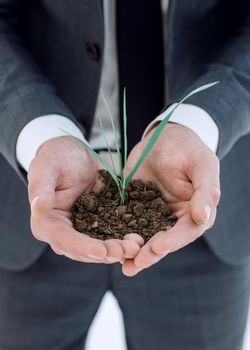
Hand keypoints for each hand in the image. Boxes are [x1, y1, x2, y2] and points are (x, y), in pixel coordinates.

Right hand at [28, 136, 141, 262]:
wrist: (75, 154)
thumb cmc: (57, 156)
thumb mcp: (47, 166)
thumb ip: (41, 186)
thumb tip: (39, 208)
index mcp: (46, 223)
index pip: (64, 240)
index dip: (82, 247)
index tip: (101, 251)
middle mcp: (64, 232)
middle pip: (84, 250)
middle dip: (106, 252)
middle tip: (128, 250)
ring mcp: (82, 231)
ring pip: (100, 248)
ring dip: (118, 250)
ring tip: (137, 246)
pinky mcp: (98, 225)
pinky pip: (111, 236)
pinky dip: (124, 239)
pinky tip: (139, 239)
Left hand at [122, 123, 220, 275]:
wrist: (163, 137)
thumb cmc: (188, 149)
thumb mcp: (202, 165)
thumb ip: (204, 191)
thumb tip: (202, 217)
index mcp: (194, 211)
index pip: (186, 231)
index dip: (174, 241)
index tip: (158, 246)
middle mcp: (173, 218)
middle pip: (164, 241)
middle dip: (150, 253)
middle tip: (136, 264)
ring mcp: (152, 214)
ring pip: (145, 237)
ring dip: (134, 252)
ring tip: (122, 264)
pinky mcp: (134, 207)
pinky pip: (127, 222)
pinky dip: (119, 234)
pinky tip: (108, 244)